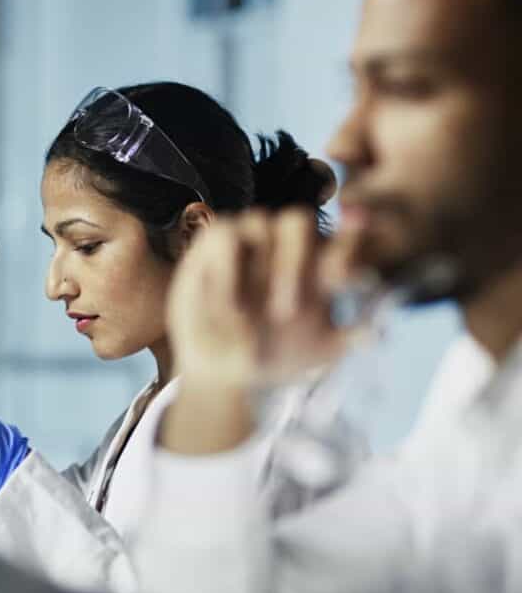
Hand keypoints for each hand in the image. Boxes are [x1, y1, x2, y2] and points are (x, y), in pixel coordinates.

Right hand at [168, 208, 356, 389]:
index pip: (341, 238)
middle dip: (297, 261)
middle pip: (299, 221)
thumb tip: (379, 332)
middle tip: (289, 311)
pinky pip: (224, 235)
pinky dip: (228, 268)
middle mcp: (283, 245)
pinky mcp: (213, 245)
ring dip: (254, 269)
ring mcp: (248, 242)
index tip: (346, 277)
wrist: (225, 371)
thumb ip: (351, 336)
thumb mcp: (320, 352)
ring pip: (262, 221)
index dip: (349, 243)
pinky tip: (232, 307)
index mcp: (318, 262)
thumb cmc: (276, 354)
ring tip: (255, 315)